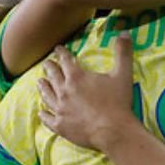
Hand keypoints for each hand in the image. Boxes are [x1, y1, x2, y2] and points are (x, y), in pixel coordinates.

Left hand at [38, 37, 137, 151]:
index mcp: (76, 77)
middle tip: (47, 63)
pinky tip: (41, 112)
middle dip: (50, 68)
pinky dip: (43, 114)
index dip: (61, 53)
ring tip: (40, 82)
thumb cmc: (118, 102)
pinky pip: (48, 119)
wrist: (113, 131)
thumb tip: (124, 33)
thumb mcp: (123, 74)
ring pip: (47, 95)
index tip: (58, 49)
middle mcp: (64, 91)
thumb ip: (123, 52)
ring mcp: (60, 109)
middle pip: (53, 76)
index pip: (65, 61)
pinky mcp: (61, 126)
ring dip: (43, 87)